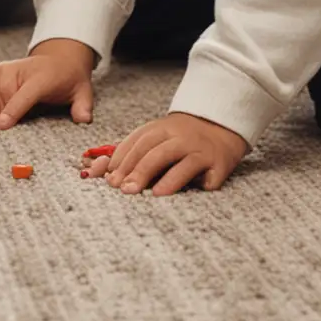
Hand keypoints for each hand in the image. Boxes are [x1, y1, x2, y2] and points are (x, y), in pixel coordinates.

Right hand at [0, 37, 98, 127]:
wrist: (58, 59)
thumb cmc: (68, 78)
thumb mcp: (82, 91)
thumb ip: (83, 107)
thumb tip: (83, 119)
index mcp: (40, 77)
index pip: (22, 96)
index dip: (12, 111)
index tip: (1, 126)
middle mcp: (17, 70)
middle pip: (5, 103)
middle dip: (13, 118)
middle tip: (30, 116)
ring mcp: (1, 69)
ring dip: (5, 112)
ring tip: (24, 106)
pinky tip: (12, 102)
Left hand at [90, 112, 247, 193]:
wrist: (221, 125)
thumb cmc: (180, 139)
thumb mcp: (157, 137)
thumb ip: (133, 152)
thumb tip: (99, 171)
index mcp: (160, 128)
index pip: (137, 142)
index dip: (121, 160)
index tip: (108, 178)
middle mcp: (180, 136)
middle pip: (155, 151)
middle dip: (137, 170)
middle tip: (123, 189)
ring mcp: (200, 149)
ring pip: (181, 161)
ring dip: (166, 179)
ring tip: (152, 195)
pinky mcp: (220, 162)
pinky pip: (208, 174)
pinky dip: (199, 183)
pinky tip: (188, 194)